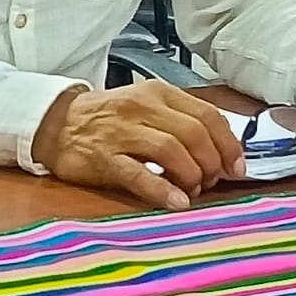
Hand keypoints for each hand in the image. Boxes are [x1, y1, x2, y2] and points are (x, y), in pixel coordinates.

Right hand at [31, 81, 245, 210]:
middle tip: (212, 182)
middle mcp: (143, 107)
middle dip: (212, 163)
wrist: (58, 123)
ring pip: (172, 151)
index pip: (208, 115)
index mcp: (159, 93)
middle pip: (194, 134)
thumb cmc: (110, 118)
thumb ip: (181, 121)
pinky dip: (163, 190)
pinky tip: (177, 203)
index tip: (237, 168)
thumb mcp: (148, 107)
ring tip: (193, 191)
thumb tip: (222, 150)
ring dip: (192, 176)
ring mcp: (123, 131)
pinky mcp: (104, 157)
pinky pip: (139, 174)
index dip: (228, 144)